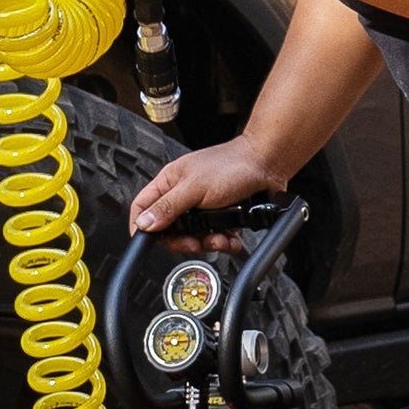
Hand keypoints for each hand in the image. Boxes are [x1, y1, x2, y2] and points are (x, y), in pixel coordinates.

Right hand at [129, 134, 285, 248]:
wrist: (267, 165)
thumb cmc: (233, 165)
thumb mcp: (194, 187)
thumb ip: (168, 206)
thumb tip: (145, 223)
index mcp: (170, 182)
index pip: (143, 206)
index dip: (141, 226)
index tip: (146, 241)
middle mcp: (184, 195)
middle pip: (170, 229)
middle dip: (183, 241)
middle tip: (194, 242)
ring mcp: (203, 207)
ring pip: (194, 237)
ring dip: (207, 242)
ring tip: (219, 237)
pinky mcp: (221, 217)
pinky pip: (215, 237)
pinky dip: (224, 241)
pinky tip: (230, 236)